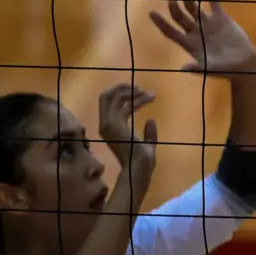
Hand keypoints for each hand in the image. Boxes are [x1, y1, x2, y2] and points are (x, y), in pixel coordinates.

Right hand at [97, 84, 156, 199]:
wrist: (140, 167)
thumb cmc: (142, 160)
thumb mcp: (146, 143)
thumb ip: (148, 133)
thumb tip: (151, 120)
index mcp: (109, 128)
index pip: (106, 103)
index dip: (120, 92)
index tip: (137, 90)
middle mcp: (104, 125)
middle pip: (105, 96)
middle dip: (122, 88)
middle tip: (139, 87)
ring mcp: (108, 125)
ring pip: (114, 97)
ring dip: (133, 92)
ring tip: (149, 95)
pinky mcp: (115, 125)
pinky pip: (125, 104)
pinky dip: (138, 98)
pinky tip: (150, 99)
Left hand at [149, 0, 255, 75]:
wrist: (244, 64)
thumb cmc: (225, 69)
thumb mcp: (210, 69)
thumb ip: (197, 68)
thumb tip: (182, 68)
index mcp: (189, 44)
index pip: (171, 32)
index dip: (161, 23)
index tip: (151, 13)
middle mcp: (195, 32)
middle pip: (181, 18)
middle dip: (174, 9)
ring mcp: (208, 23)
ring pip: (194, 8)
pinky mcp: (221, 17)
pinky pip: (213, 0)